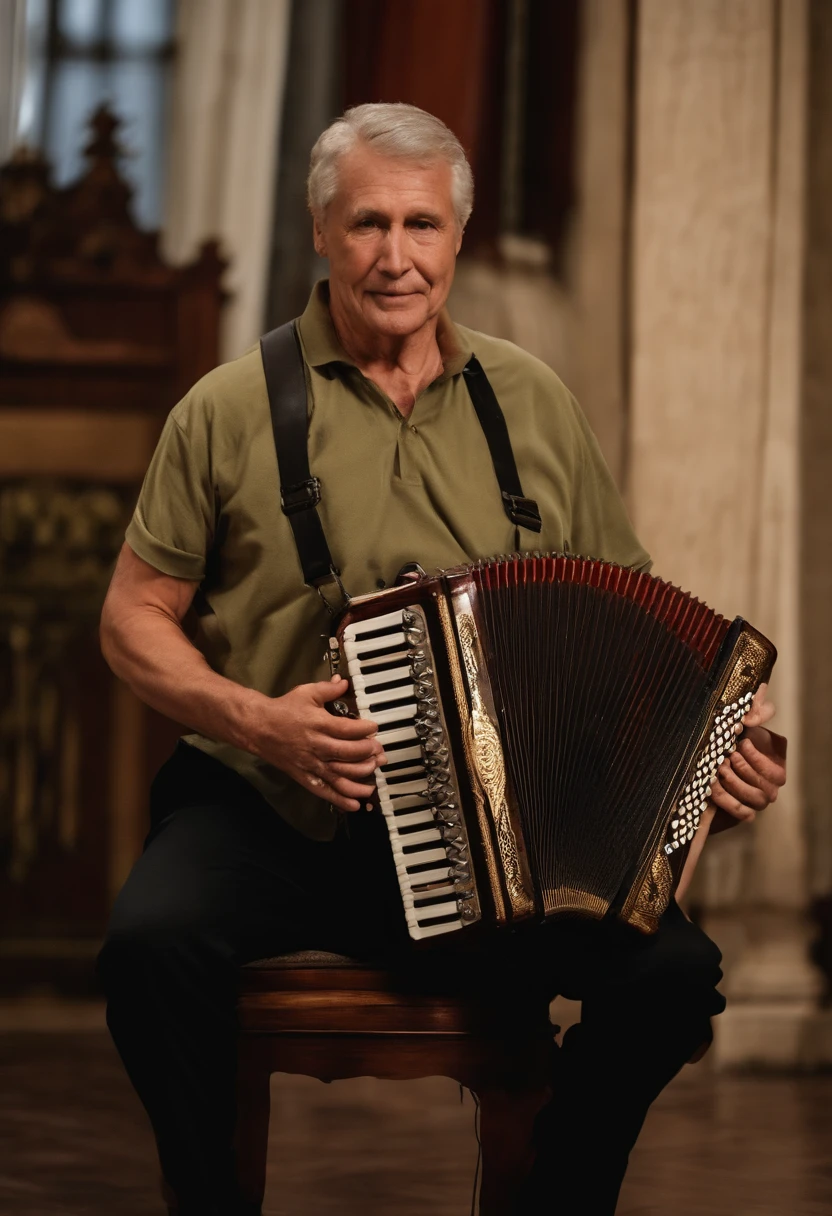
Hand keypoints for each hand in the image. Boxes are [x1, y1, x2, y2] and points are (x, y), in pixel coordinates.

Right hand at [254, 676, 385, 811]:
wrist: (258, 727)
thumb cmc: (284, 709)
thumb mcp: (306, 693)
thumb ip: (328, 689)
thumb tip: (345, 682)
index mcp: (318, 724)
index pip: (348, 729)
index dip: (365, 729)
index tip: (374, 727)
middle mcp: (317, 746)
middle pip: (348, 753)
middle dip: (368, 752)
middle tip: (379, 750)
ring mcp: (311, 764)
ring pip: (340, 775)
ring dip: (361, 776)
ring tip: (374, 771)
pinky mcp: (305, 777)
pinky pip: (325, 791)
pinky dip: (341, 800)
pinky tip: (357, 804)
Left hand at [708, 683, 786, 831]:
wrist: (708, 760)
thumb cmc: (731, 738)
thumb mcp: (743, 720)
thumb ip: (755, 709)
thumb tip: (751, 710)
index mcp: (774, 771)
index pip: (774, 773)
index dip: (758, 759)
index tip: (741, 743)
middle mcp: (768, 789)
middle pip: (763, 789)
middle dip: (743, 771)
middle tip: (725, 756)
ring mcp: (754, 803)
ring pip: (752, 801)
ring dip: (733, 785)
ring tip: (717, 769)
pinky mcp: (739, 811)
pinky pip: (741, 813)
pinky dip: (725, 801)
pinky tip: (710, 786)